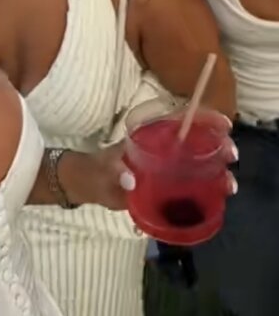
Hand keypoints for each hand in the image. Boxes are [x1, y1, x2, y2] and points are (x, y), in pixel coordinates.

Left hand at [57, 120, 238, 212]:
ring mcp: (162, 166)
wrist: (84, 186)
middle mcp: (159, 147)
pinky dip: (204, 187)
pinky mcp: (162, 183)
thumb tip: (130, 179)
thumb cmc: (93, 171)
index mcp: (147, 136)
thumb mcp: (100, 172)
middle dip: (217, 146)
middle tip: (230, 159)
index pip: (180, 120)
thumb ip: (113, 174)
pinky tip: (216, 196)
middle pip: (195, 141)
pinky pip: (188, 182)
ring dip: (215, 169)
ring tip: (228, 184)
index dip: (204, 119)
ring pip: (195, 162)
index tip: (223, 125)